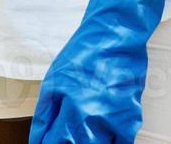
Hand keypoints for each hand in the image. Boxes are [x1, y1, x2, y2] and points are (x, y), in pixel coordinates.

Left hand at [30, 0, 170, 142]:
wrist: (116, 36)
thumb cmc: (83, 56)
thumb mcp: (54, 81)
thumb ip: (45, 114)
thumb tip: (39, 139)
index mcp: (69, 107)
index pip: (52, 143)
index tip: (47, 143)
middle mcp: (92, 118)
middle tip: (66, 136)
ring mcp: (114, 122)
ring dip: (89, 142)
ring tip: (84, 130)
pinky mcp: (131, 121)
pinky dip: (110, 141)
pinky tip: (101, 131)